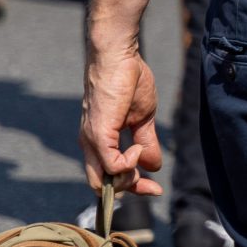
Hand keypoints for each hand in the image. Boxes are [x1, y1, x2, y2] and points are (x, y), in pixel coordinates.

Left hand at [81, 42, 163, 197]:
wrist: (118, 57)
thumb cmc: (129, 80)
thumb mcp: (142, 117)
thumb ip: (146, 141)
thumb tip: (154, 165)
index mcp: (99, 141)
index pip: (109, 177)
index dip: (133, 187)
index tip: (155, 189)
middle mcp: (90, 145)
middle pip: (102, 186)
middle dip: (131, 189)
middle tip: (152, 185)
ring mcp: (92, 141)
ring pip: (102, 182)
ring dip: (129, 179)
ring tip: (141, 156)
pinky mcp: (98, 134)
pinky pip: (112, 165)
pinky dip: (129, 163)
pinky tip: (138, 148)